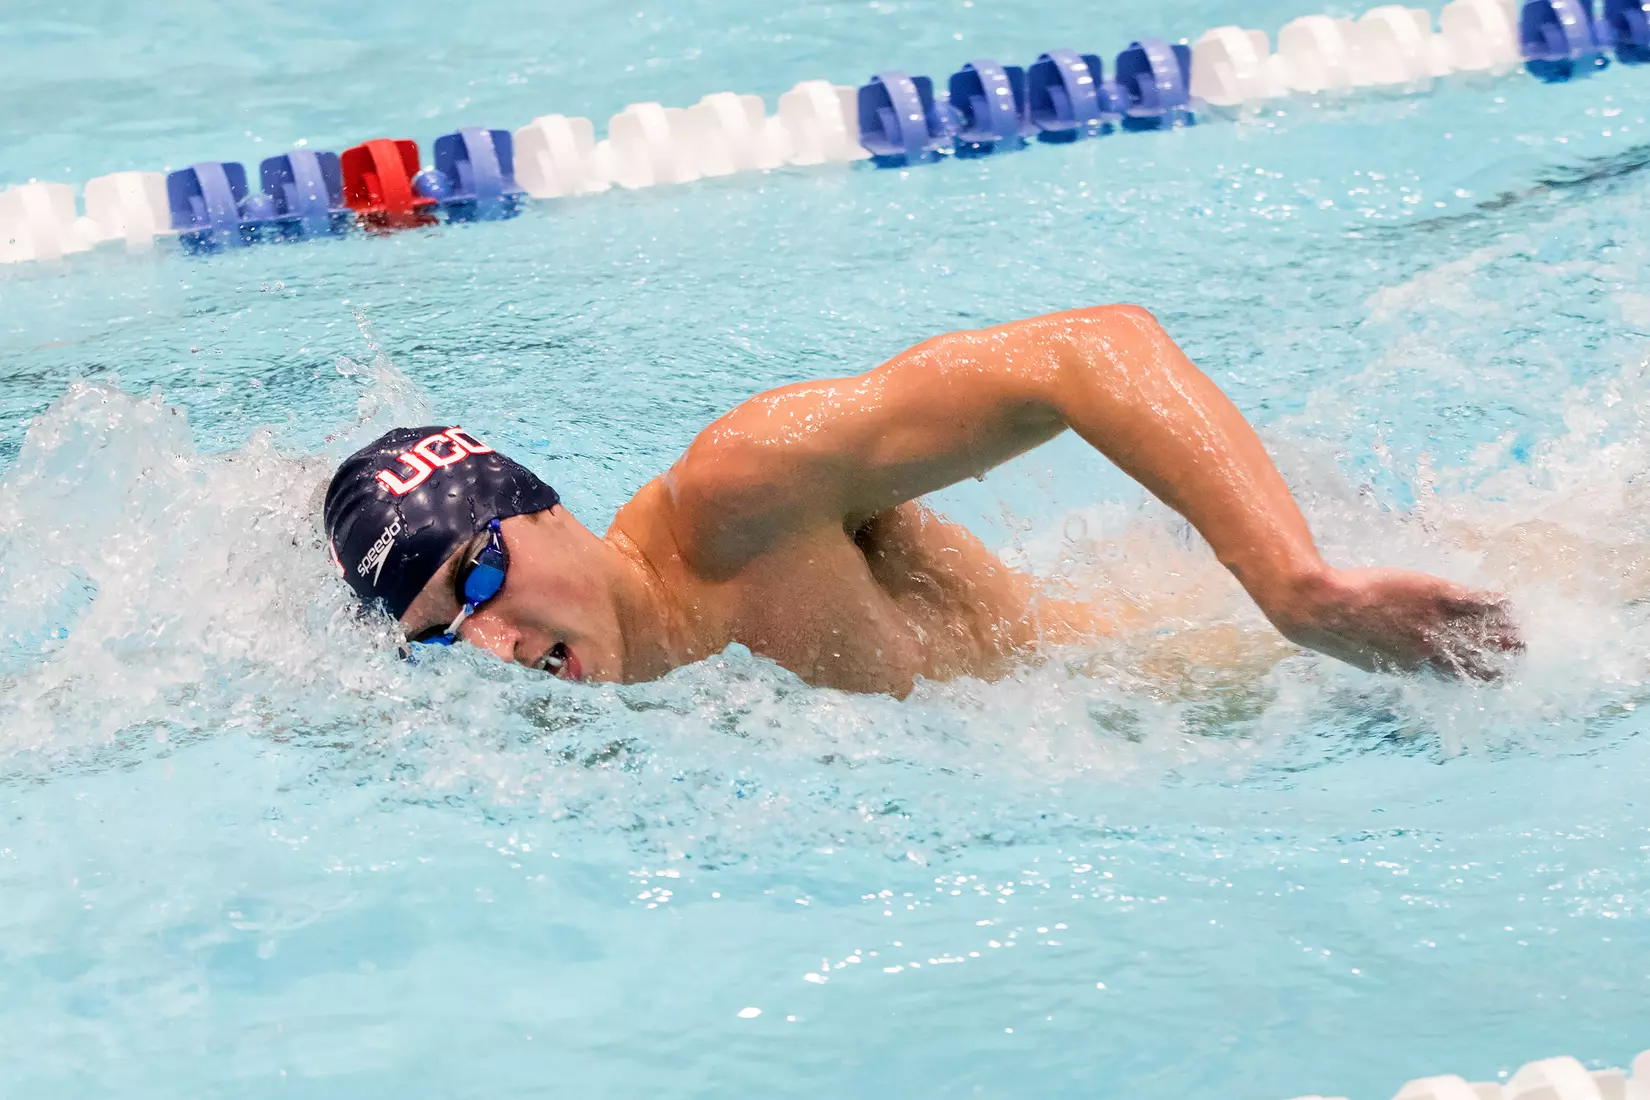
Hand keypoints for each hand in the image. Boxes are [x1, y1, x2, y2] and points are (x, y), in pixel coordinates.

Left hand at [1266, 567, 1522, 679]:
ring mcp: (1436, 624)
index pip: (1460, 682)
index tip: (1492, 672)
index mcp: (1416, 670)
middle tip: (1517, 651)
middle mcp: (1432, 652)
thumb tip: (1406, 664)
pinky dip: (1496, 604)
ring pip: (1488, 634)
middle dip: (1505, 660)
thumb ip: (1396, 661)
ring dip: (1508, 633)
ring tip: (1517, 628)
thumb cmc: (1337, 630)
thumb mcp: (1370, 656)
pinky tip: (1503, 601)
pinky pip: (1478, 603)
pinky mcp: (1436, 596)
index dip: (1480, 678)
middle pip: (1484, 664)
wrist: (1322, 608)